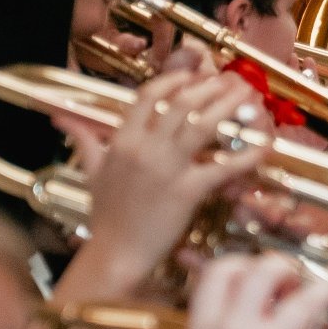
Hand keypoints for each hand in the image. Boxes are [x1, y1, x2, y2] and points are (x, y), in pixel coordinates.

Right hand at [70, 70, 268, 291]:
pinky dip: (247, 155)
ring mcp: (167, 168)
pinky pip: (223, 167)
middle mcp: (145, 148)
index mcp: (122, 141)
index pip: (147, 96)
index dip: (173, 80)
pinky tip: (265, 146)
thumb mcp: (91, 172)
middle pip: (182, 103)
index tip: (193, 75)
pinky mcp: (188, 190)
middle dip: (210, 87)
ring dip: (229, 106)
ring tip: (248, 97)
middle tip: (231, 81)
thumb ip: (84, 140)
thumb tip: (62, 119)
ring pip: (203, 124)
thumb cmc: (106, 215)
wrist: (116, 252)